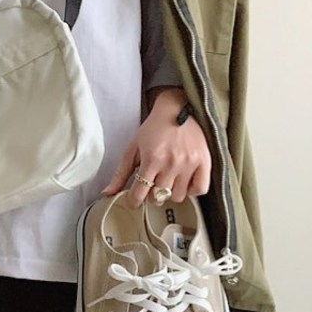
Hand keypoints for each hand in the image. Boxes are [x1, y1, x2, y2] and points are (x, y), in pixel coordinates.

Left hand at [102, 88, 211, 208]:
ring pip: (177, 197)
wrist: (177, 110)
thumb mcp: (132, 148)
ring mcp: (189, 164)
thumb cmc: (154, 128)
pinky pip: (200, 190)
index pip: (140, 194)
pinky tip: (183, 181)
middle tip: (151, 184)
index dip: (133, 201)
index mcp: (151, 159)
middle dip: (151, 195)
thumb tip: (107, 193)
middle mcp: (171, 163)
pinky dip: (191, 190)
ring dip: (170, 193)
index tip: (133, 200)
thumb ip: (120, 173)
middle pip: (158, 198)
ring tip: (167, 179)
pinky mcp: (204, 162)